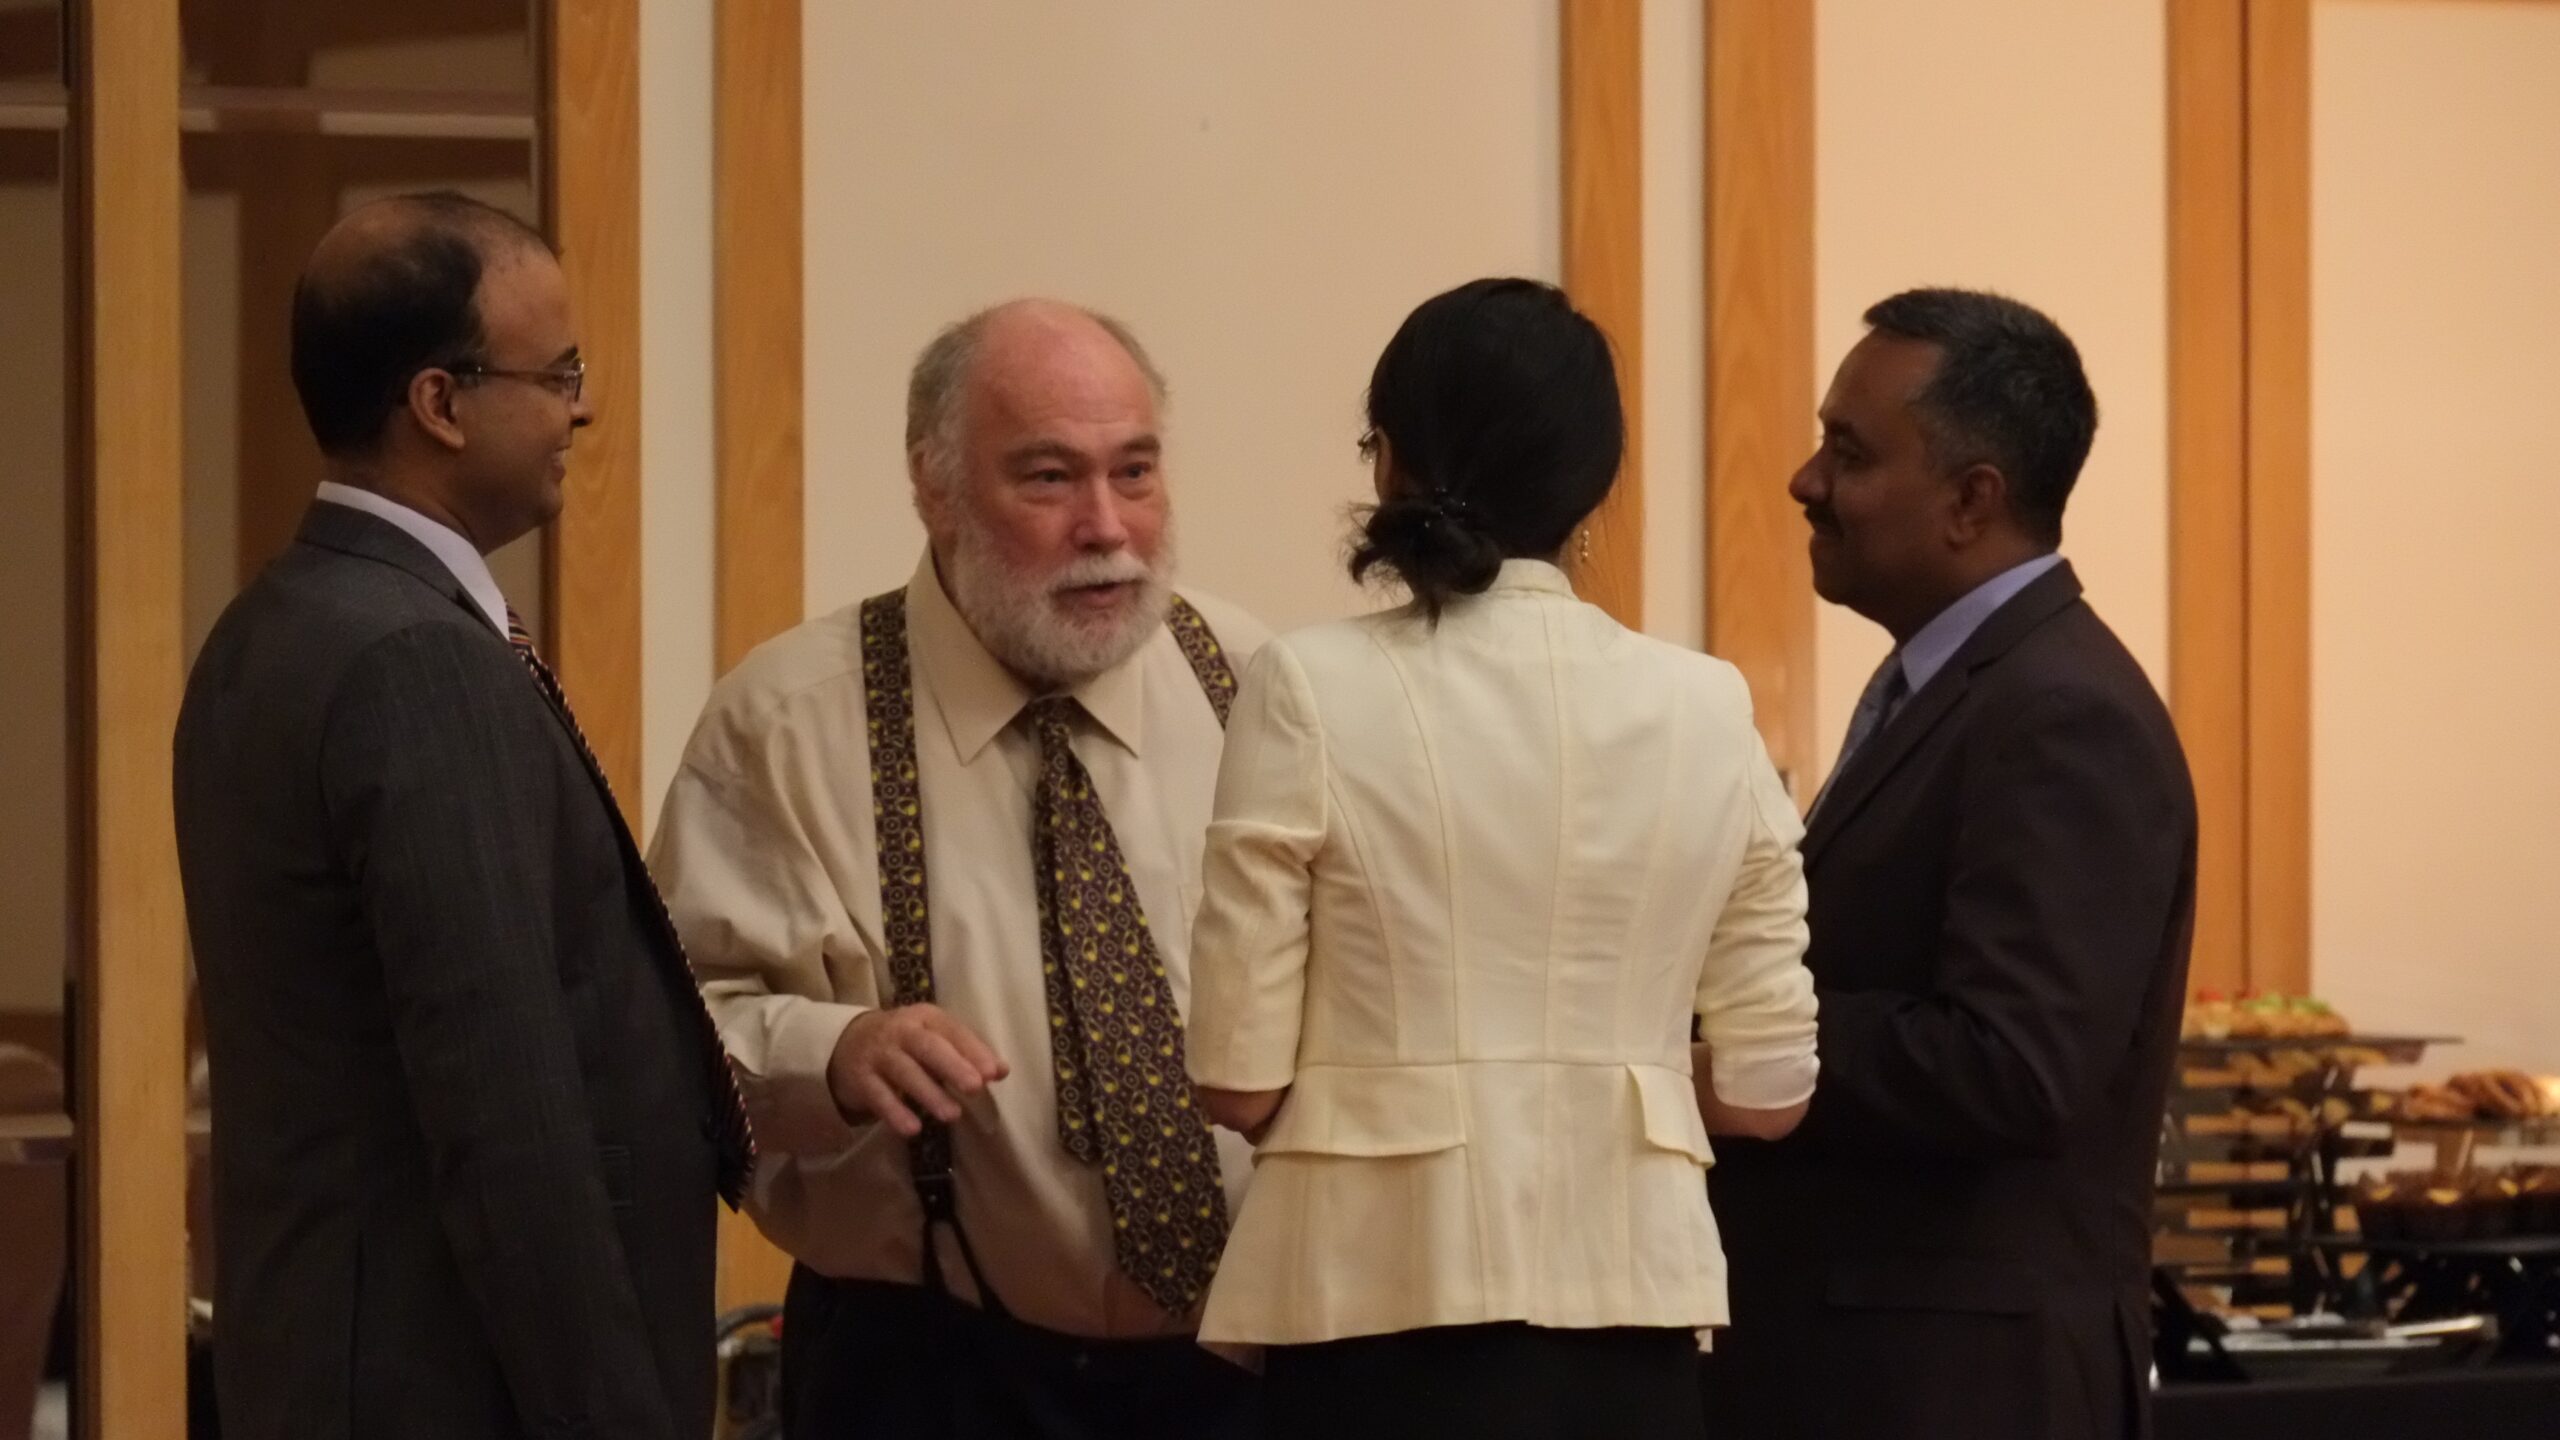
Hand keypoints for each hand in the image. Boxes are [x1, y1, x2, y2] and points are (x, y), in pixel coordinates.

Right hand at [826, 1004, 1008, 1136]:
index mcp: (925, 1018)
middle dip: (953, 1066)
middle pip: (927, 1047)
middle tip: (975, 1087)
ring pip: (904, 1072)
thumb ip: (967, 1053)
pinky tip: (912, 1129)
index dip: (974, 1051)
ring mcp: (878, 1054)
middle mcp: (901, 1031)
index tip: (995, 1073)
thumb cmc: (905, 1043)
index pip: (952, 1031)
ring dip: (928, 1093)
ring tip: (952, 1115)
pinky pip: (878, 1096)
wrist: (847, 1042)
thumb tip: (1001, 1071)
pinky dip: (894, 1112)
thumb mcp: (934, 1038)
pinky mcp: (860, 1078)